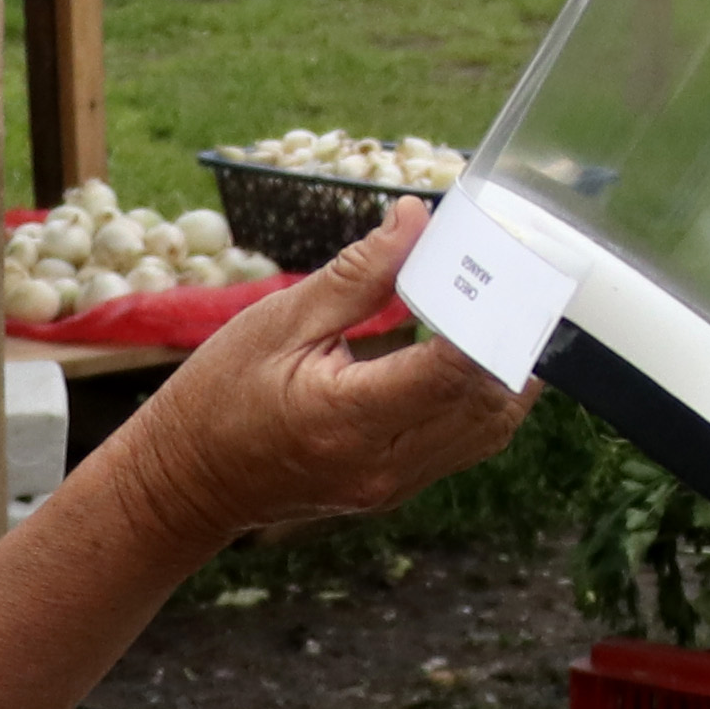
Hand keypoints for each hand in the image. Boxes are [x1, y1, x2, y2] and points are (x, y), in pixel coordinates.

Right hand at [129, 206, 529, 539]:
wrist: (186, 482)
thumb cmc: (219, 397)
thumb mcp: (277, 321)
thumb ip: (357, 274)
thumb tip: (415, 219)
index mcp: (347, 418)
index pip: (450, 372)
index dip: (491, 324)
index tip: (511, 277)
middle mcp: (383, 464)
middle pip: (486, 404)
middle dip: (512, 345)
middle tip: (523, 288)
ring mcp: (395, 485)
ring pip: (487, 431)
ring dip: (506, 376)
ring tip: (507, 318)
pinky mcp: (397, 489)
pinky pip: (464, 445)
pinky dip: (481, 399)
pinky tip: (473, 358)